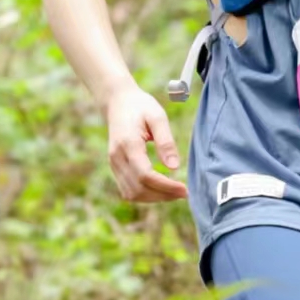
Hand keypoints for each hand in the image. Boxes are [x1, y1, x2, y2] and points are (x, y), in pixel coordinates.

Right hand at [104, 86, 187, 202]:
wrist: (117, 101)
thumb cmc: (140, 106)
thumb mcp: (158, 116)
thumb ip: (166, 141)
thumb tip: (174, 167)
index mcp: (127, 144)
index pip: (145, 176)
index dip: (166, 187)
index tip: (185, 189)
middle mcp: (116, 157)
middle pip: (139, 189)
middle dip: (163, 195)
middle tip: (184, 192)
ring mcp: (113, 164)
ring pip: (132, 194)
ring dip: (154, 198)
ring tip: (174, 192)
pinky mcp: (115, 167)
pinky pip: (128, 190)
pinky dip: (145, 195)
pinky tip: (160, 189)